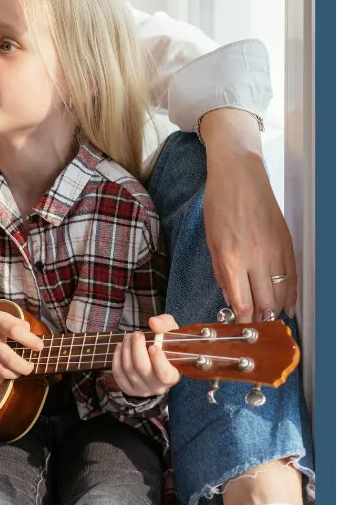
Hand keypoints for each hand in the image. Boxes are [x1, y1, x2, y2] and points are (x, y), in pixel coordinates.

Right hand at [0, 307, 43, 384]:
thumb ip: (14, 322)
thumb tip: (30, 332)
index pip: (16, 331)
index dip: (31, 341)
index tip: (40, 347)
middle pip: (10, 359)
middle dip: (25, 367)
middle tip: (30, 367)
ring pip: (2, 371)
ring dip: (14, 374)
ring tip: (18, 372)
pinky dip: (0, 379)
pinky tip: (3, 374)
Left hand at [111, 314, 180, 396]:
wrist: (157, 357)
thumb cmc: (166, 344)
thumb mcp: (171, 331)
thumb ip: (165, 324)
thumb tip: (153, 323)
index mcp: (173, 376)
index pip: (165, 374)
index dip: (158, 360)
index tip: (153, 346)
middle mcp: (158, 387)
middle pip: (142, 369)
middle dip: (136, 348)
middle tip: (136, 334)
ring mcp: (143, 390)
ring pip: (129, 370)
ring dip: (126, 349)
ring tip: (128, 337)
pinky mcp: (129, 389)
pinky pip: (119, 375)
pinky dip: (117, 358)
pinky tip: (120, 347)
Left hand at [200, 108, 296, 321]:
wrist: (240, 175)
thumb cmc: (219, 203)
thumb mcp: (211, 239)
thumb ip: (221, 271)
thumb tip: (230, 296)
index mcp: (232, 257)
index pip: (242, 302)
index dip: (244, 321)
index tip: (242, 330)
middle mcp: (256, 257)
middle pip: (265, 302)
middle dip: (261, 320)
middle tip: (257, 328)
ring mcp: (275, 250)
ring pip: (282, 292)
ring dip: (277, 310)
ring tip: (270, 319)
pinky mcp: (287, 242)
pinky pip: (293, 276)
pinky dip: (292, 293)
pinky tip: (289, 304)